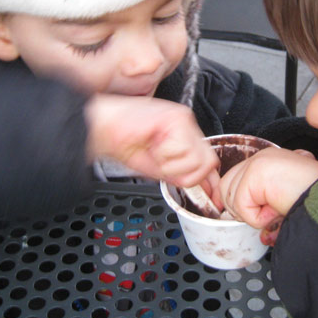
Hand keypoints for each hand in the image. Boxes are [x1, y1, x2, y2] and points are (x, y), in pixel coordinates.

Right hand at [84, 95, 218, 187]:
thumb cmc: (122, 141)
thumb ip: (178, 174)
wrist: (103, 126)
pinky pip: (183, 148)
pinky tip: (153, 144)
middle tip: (163, 166)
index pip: (208, 161)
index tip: (214, 200)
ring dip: (172, 164)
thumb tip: (199, 187)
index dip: (212, 183)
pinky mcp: (177, 117)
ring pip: (197, 158)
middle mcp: (187, 127)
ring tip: (155, 152)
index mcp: (183, 137)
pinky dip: (166, 154)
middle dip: (186, 174)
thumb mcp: (155, 167)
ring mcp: (184, 121)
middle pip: (209, 161)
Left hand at [217, 148, 317, 230]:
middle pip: (226, 189)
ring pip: (230, 199)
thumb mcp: (284, 202)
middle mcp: (262, 157)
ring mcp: (258, 162)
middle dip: (244, 210)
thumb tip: (242, 218)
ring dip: (254, 214)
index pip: (235, 181)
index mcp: (269, 161)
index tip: (256, 215)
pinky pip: (241, 207)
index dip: (239, 203)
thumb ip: (263, 203)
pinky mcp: (256, 173)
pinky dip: (258, 218)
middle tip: (271, 214)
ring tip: (278, 210)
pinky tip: (277, 210)